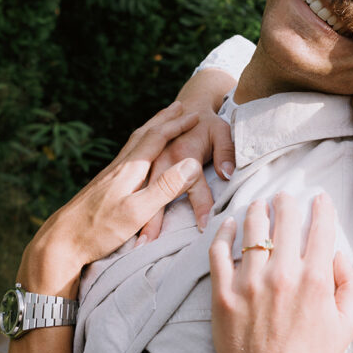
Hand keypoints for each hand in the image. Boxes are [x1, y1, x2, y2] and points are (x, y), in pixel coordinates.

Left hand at [19, 101, 203, 299]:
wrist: (60, 242)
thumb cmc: (98, 230)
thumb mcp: (137, 212)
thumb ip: (164, 187)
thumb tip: (190, 163)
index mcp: (129, 170)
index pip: (156, 139)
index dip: (176, 126)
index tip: (194, 115)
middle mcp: (118, 167)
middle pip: (143, 134)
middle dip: (163, 119)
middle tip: (178, 106)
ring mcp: (108, 176)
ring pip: (133, 143)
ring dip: (150, 129)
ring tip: (160, 123)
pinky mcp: (102, 187)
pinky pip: (127, 155)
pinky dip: (139, 145)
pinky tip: (137, 156)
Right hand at [139, 71, 235, 239]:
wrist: (185, 107)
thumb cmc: (206, 122)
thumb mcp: (221, 132)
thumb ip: (226, 152)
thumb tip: (227, 174)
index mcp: (181, 152)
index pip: (193, 184)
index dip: (201, 206)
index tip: (203, 227)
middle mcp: (161, 159)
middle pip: (157, 194)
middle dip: (151, 221)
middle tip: (146, 245)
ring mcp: (148, 165)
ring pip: (141, 194)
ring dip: (137, 218)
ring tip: (135, 243)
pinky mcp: (142, 169)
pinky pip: (136, 190)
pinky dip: (132, 207)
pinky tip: (125, 227)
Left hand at [209, 193, 352, 352]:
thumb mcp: (347, 327)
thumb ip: (351, 286)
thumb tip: (340, 256)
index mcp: (315, 280)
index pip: (320, 228)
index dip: (322, 208)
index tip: (320, 199)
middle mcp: (282, 275)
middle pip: (285, 220)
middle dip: (288, 202)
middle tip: (286, 196)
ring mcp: (249, 284)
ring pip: (252, 230)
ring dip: (258, 210)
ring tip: (260, 203)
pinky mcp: (222, 295)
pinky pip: (218, 253)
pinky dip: (224, 233)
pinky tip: (230, 224)